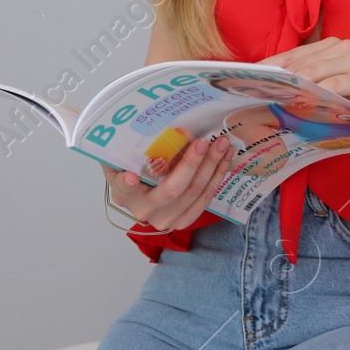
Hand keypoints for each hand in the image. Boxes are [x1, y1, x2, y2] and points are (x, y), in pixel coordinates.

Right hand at [101, 134, 233, 230]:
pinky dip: (217, 176)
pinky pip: (205, 199)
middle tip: (203, 141)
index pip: (124, 189)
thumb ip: (133, 147)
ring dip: (211, 166)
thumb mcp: (128, 157)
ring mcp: (166, 219)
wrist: (145, 194)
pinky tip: (225, 158)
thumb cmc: (135, 169)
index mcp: (125, 193)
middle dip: (191, 164)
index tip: (130, 176)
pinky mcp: (184, 220)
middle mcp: (144, 210)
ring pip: (194, 194)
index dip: (127, 184)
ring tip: (222, 144)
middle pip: (171, 190)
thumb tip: (162, 128)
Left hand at [259, 37, 349, 129]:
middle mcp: (341, 46)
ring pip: (312, 72)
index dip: (269, 65)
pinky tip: (299, 103)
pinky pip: (332, 85)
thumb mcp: (339, 87)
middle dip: (274, 77)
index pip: (293, 55)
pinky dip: (314, 94)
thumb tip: (281, 94)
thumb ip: (315, 84)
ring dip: (289, 86)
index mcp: (333, 46)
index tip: (246, 77)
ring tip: (268, 97)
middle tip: (250, 90)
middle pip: (298, 62)